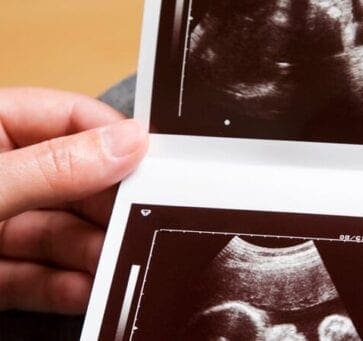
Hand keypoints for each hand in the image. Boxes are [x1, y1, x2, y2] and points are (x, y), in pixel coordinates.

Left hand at [0, 88, 147, 313]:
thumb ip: (54, 168)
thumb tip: (127, 143)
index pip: (69, 119)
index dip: (113, 139)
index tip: (152, 162)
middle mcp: (2, 173)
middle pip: (75, 183)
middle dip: (106, 211)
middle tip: (140, 224)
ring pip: (62, 233)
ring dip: (91, 254)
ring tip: (114, 266)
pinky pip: (39, 275)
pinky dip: (64, 286)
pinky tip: (85, 291)